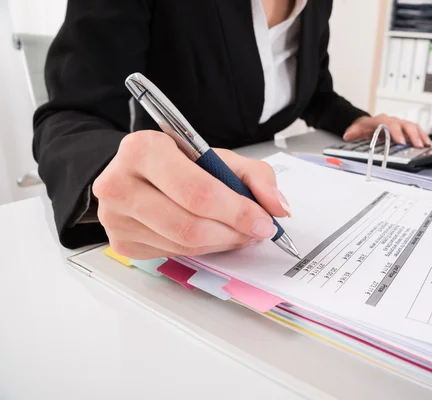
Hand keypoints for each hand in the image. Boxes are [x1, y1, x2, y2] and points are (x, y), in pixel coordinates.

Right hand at [92, 130, 290, 259]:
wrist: (135, 172)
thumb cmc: (178, 162)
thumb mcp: (217, 156)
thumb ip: (256, 176)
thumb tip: (278, 208)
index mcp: (143, 150)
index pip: (197, 191)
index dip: (237, 211)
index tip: (264, 221)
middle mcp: (119, 183)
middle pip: (189, 225)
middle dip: (233, 232)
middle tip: (256, 231)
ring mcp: (115, 218)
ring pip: (183, 245)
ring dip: (221, 243)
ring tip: (238, 232)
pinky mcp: (120, 242)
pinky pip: (172, 254)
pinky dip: (202, 249)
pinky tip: (212, 235)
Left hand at [343, 114, 430, 147]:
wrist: (369, 124)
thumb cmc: (366, 127)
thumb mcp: (357, 129)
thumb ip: (353, 132)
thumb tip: (348, 135)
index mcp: (381, 120)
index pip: (389, 124)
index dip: (396, 132)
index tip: (401, 141)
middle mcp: (392, 121)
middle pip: (404, 125)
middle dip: (412, 135)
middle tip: (417, 145)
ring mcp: (400, 124)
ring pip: (412, 126)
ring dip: (419, 135)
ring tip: (425, 145)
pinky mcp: (405, 129)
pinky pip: (416, 130)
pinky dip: (422, 136)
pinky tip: (427, 143)